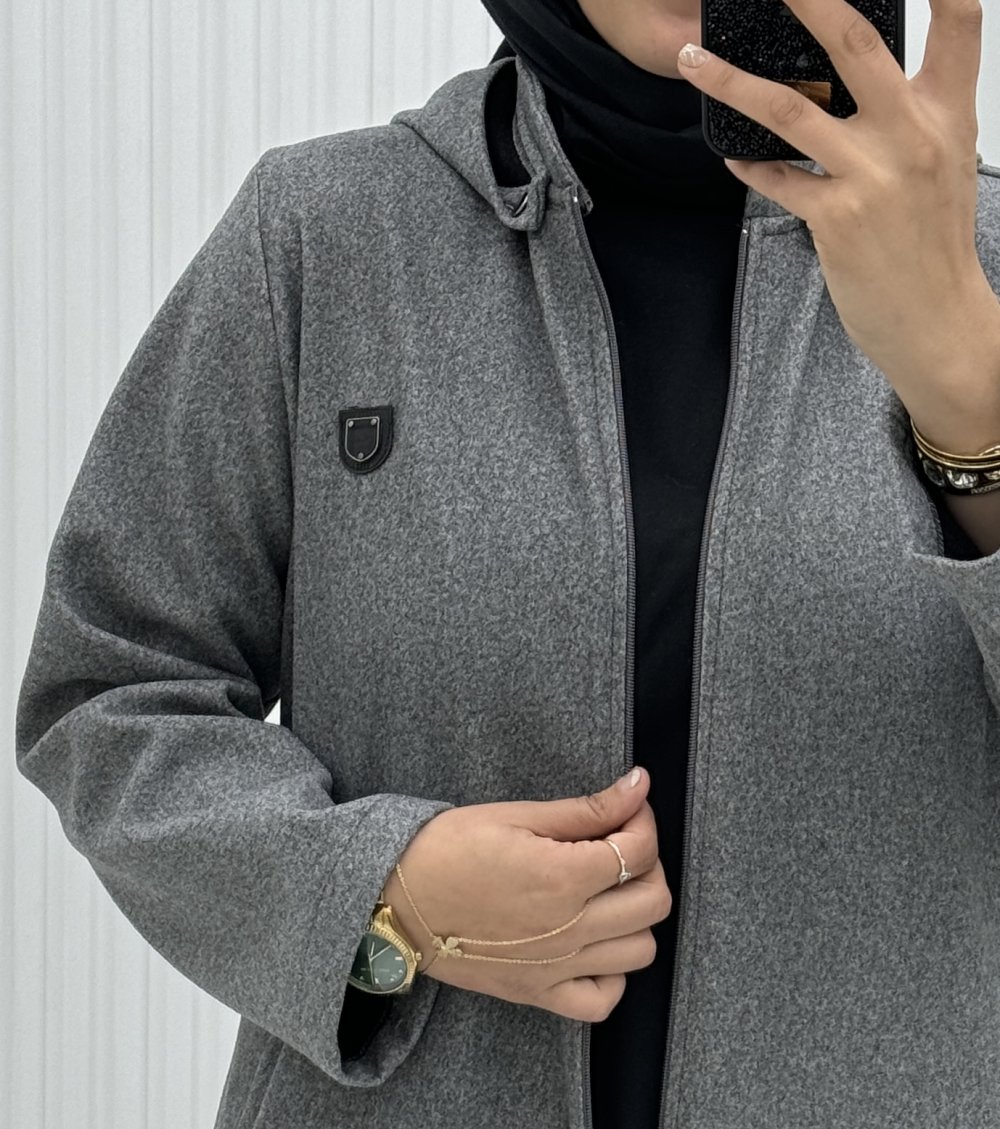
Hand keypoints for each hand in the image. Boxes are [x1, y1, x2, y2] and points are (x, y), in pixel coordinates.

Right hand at [381, 767, 671, 1022]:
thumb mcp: (518, 815)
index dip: (642, 820)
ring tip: (606, 891)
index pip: (641, 851)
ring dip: (635, 915)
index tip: (626, 808)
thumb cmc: (450, 847)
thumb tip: (640, 784)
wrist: (396, 899)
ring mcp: (556, 968)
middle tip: (618, 845)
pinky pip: (604, 1000)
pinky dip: (612, 973)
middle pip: (654, 902)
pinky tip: (594, 943)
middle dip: (648, 864)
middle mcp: (569, 930)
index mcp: (563, 877)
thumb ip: (587, 808)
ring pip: (641, 951)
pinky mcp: (539, 994)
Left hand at [676, 0, 998, 423]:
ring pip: (788, 110)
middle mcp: (912, 135)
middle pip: (854, 43)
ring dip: (730, 82)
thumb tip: (857, 80)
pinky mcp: (834, 218)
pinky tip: (733, 157)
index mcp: (949, 114)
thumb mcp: (943, 164)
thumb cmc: (935, 243)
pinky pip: (776, 180)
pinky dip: (751, 166)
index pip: (960, 22)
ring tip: (692, 62)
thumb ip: (911, 114)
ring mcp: (871, 176)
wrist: (936, 319)